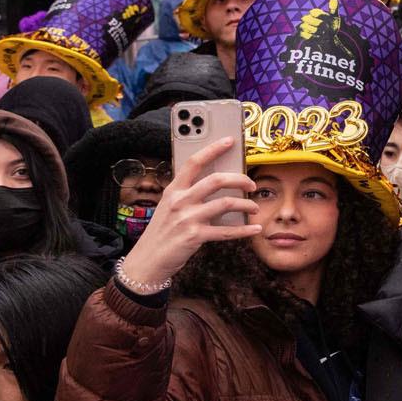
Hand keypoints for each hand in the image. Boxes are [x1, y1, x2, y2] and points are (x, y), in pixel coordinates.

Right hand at [115, 138, 258, 291]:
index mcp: (173, 190)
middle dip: (240, 179)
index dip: (213, 149)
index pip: (194, 162)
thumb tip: (219, 183)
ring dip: (246, 205)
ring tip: (253, 207)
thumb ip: (188, 194)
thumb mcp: (169, 207)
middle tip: (252, 184)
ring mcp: (187, 218)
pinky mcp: (195, 236)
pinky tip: (255, 228)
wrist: (147, 260)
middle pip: (216, 180)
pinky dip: (244, 230)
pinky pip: (227, 231)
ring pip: (226, 203)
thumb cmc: (162, 231)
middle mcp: (180, 201)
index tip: (230, 140)